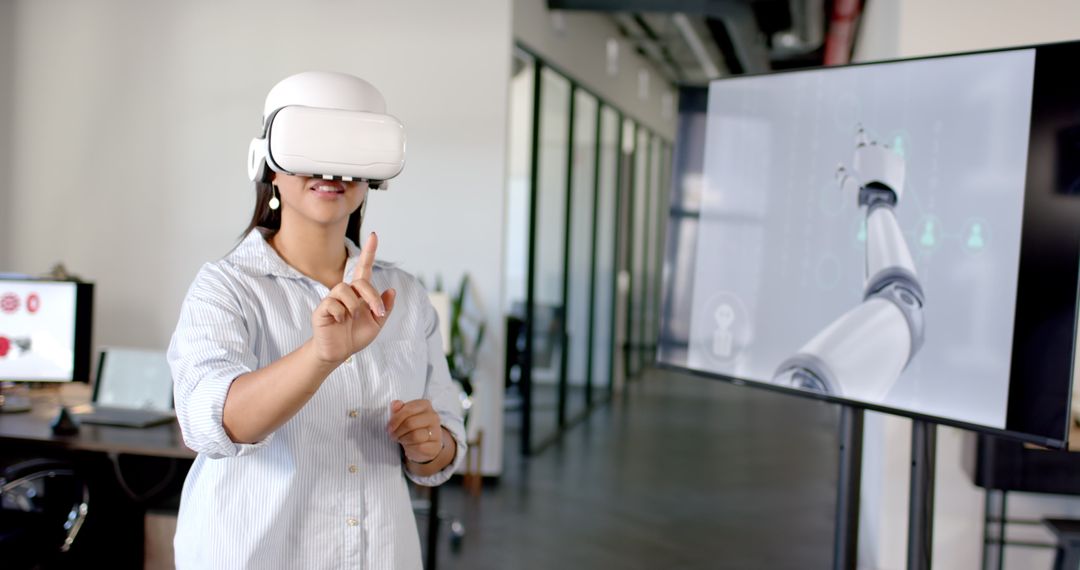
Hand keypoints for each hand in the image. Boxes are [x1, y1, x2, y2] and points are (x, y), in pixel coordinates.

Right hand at [310, 233, 395, 363]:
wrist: (338, 353)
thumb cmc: (355, 336)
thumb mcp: (376, 324)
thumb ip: (384, 308)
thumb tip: (391, 290)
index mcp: (359, 294)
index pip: (364, 268)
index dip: (369, 252)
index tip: (374, 235)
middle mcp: (345, 293)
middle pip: (360, 281)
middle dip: (372, 296)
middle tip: (378, 313)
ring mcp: (332, 300)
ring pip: (345, 289)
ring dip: (355, 306)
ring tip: (352, 318)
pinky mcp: (321, 310)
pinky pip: (332, 303)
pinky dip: (341, 314)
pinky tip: (340, 321)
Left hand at [387, 399, 443, 463]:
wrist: (426, 443)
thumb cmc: (414, 426)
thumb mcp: (405, 415)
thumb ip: (399, 408)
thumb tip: (395, 404)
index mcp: (425, 405)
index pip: (408, 409)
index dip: (396, 419)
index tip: (389, 426)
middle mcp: (432, 416)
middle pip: (410, 423)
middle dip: (397, 431)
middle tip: (393, 434)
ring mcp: (436, 431)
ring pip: (414, 436)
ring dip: (403, 439)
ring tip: (401, 439)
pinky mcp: (435, 445)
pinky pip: (419, 447)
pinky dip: (410, 448)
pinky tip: (409, 446)